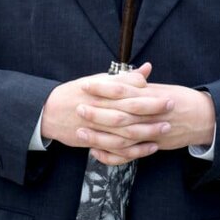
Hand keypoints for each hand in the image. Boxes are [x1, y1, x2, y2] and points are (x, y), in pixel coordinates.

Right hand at [41, 63, 168, 163]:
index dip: (148, 95)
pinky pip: (117, 149)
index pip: (128, 92)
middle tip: (171, 109)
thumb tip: (147, 69)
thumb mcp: (98, 80)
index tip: (166, 95)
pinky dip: (135, 150)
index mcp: (101, 92)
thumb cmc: (76, 93)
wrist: (49, 112)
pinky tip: (150, 147)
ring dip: (147, 131)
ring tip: (165, 128)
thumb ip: (124, 77)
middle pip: (130, 111)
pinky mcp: (95, 141)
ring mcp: (97, 127)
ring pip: (126, 131)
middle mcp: (100, 109)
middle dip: (152, 111)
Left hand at [76, 64, 216, 164]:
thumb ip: (142, 85)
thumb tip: (126, 77)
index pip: (123, 90)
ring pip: (122, 137)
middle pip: (119, 114)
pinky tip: (96, 152)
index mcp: (150, 96)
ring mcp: (151, 133)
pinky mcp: (152, 146)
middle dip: (97, 112)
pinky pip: (129, 154)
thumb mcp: (162, 88)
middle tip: (78, 108)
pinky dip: (112, 155)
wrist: (205, 118)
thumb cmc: (183, 100)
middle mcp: (150, 115)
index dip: (103, 88)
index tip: (86, 84)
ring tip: (81, 132)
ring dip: (100, 136)